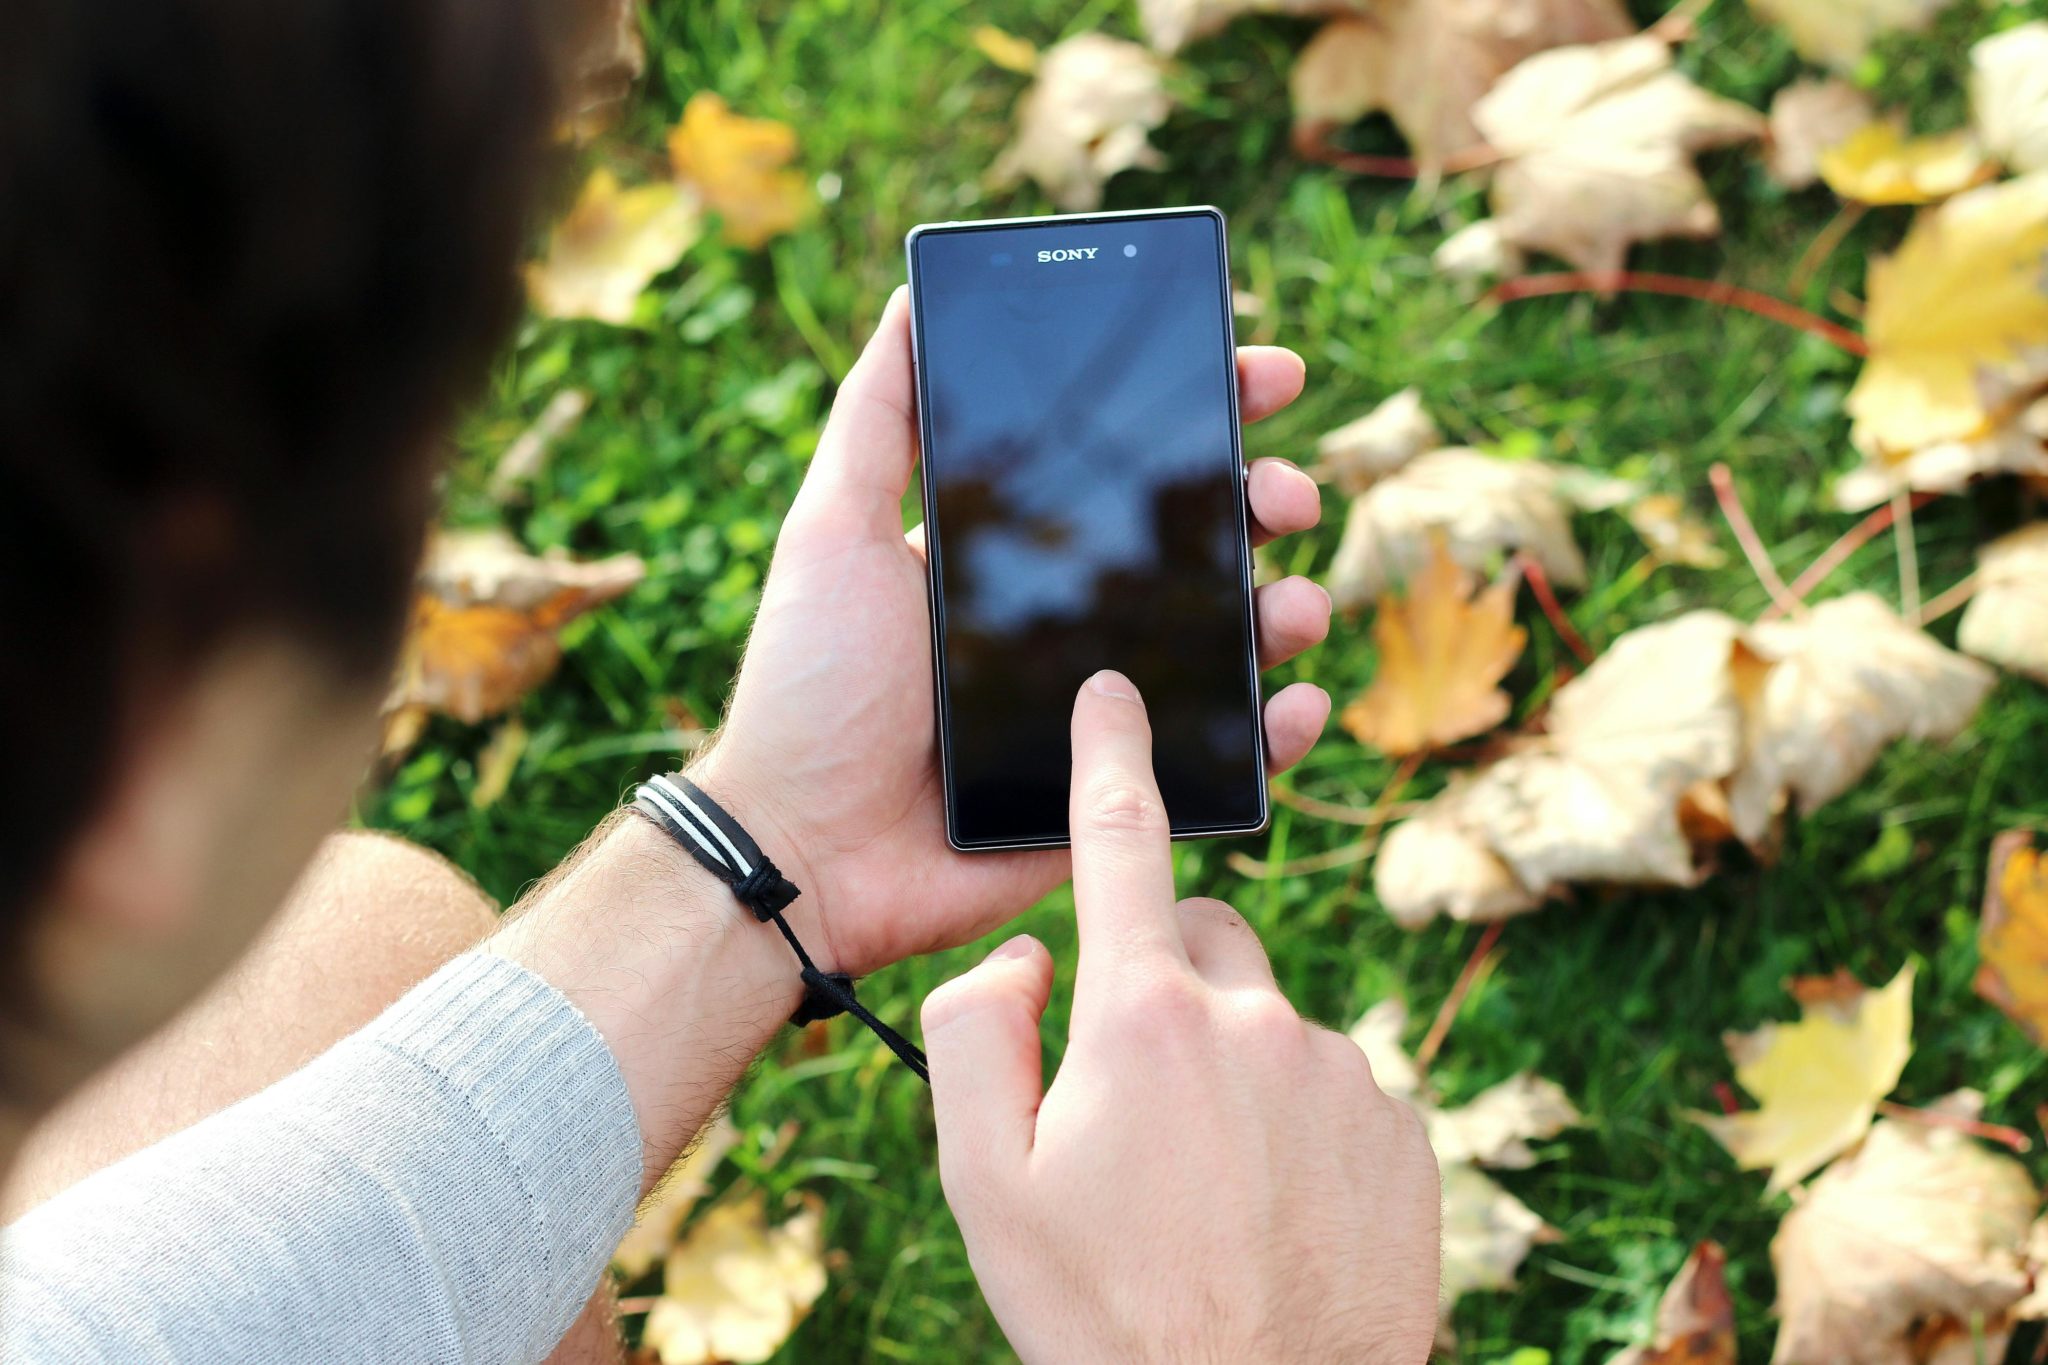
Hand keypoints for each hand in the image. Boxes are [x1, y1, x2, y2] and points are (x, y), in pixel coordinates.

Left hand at [694, 288, 1332, 973]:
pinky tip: (1299, 704)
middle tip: (1286, 494)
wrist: (803, 849)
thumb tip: (915, 294)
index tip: (1260, 374)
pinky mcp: (1117, 794)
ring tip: (1293, 603)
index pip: (1126, 470)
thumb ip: (875, 420)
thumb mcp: (830, 532)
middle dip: (1263, 504)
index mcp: (1016, 557)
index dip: (1201, 417)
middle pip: (1198, 549)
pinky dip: (1278, 732)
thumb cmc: (806, 688)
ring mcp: (1101, 710)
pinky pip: (1220, 761)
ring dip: (1284, 610)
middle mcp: (1069, 624)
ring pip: (1229, 648)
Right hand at [921, 672, 1440, 1363]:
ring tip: (1203, 1187)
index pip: (1122, 846)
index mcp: (1143, 1019)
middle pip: (1203, 938)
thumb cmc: (1104, 1312)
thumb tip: (1028, 957)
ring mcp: (1343, 1073)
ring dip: (1231, 1067)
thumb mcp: (984, 1185)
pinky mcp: (1402, 1126)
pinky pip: (1333, 1086)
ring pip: (1268, 1021)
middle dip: (1163, 981)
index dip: (1111, 757)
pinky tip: (1270, 1209)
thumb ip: (976, 1036)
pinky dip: (1296, 1121)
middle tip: (1130, 1100)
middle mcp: (1258, 1020)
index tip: (1115, 691)